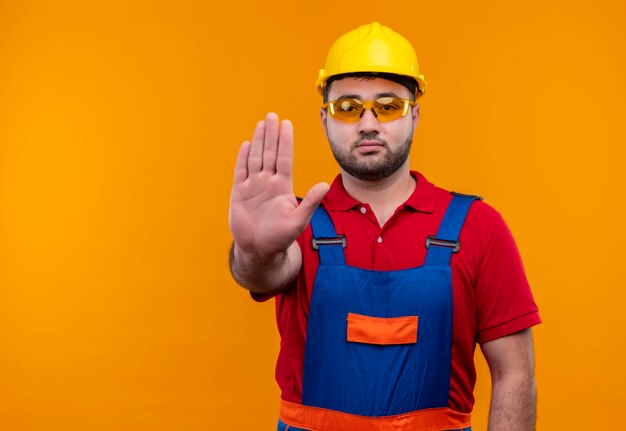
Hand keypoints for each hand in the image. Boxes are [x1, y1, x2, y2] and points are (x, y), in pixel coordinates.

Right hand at [229, 112, 329, 257]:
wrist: (258, 250)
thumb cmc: (280, 238)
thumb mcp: (298, 220)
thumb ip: (309, 202)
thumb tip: (324, 185)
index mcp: (282, 186)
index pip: (284, 158)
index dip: (285, 141)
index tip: (287, 124)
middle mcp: (268, 182)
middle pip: (270, 153)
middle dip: (271, 134)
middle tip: (272, 115)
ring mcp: (253, 186)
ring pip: (256, 158)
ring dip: (259, 140)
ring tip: (261, 123)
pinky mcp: (239, 193)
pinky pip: (241, 171)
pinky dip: (243, 158)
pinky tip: (246, 144)